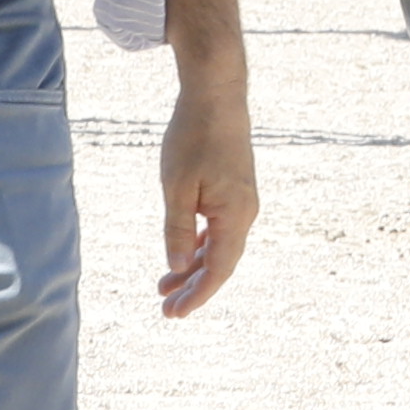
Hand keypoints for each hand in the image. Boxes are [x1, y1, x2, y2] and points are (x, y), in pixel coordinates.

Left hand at [154, 0, 258, 315]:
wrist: (216, 94)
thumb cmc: (194, 137)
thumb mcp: (177, 186)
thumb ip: (177, 229)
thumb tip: (177, 267)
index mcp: (235, 216)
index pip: (218, 269)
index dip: (197, 295)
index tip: (174, 314)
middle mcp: (244, 213)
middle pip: (220, 263)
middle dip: (193, 288)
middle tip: (166, 310)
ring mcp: (241, 202)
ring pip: (218, 247)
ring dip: (193, 268)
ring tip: (165, 287)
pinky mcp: (233, 191)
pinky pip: (217, 229)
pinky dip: (198, 245)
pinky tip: (181, 254)